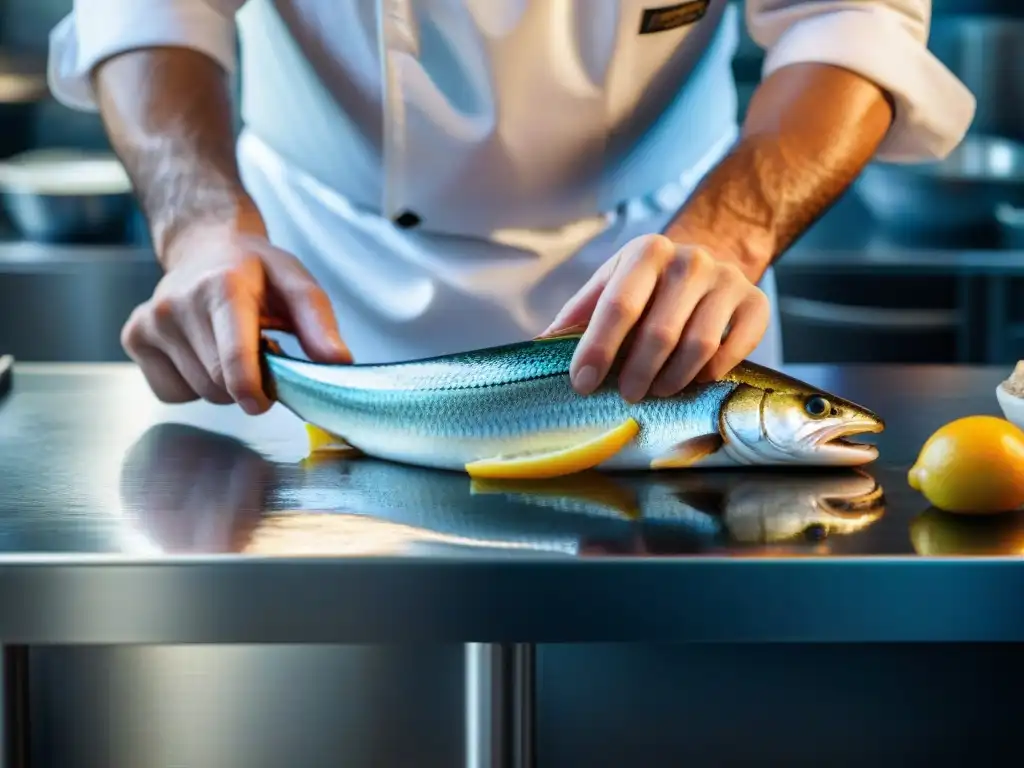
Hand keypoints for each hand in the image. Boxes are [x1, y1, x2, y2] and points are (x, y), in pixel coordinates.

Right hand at [122, 210, 350, 414]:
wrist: (205, 246)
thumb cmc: (256, 270)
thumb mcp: (296, 283)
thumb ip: (319, 323)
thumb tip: (338, 362)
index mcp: (223, 287)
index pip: (232, 357)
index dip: (252, 389)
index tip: (263, 400)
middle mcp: (178, 303)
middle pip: (218, 383)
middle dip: (245, 384)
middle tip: (258, 354)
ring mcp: (151, 321)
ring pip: (198, 391)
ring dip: (221, 384)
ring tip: (228, 346)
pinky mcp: (134, 337)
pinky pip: (171, 393)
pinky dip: (192, 386)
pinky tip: (201, 353)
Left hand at [544, 234, 768, 401]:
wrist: (708, 264)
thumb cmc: (647, 285)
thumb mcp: (610, 284)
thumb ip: (577, 315)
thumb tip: (538, 349)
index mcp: (646, 251)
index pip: (619, 305)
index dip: (598, 349)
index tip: (583, 384)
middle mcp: (691, 260)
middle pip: (660, 332)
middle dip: (637, 373)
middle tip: (626, 395)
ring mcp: (728, 280)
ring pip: (698, 346)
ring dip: (672, 380)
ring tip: (657, 391)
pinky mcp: (756, 304)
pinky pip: (733, 352)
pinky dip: (708, 375)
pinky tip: (691, 380)